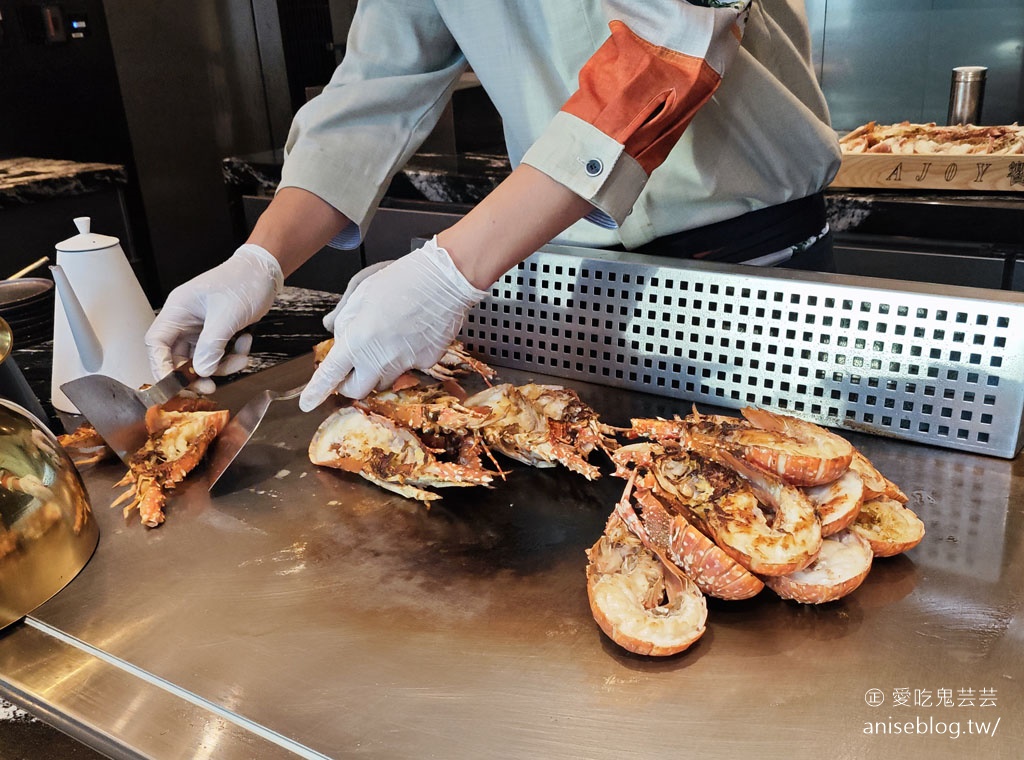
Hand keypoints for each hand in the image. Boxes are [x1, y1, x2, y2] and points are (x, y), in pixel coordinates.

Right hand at [145, 244, 283, 382]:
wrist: (265, 273)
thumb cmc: (243, 282)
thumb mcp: (227, 316)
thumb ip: (212, 346)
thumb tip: (201, 371)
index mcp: (178, 310)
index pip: (156, 343)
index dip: (160, 366)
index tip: (172, 385)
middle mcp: (185, 320)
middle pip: (178, 357)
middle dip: (196, 374)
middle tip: (210, 388)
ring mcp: (200, 328)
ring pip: (201, 360)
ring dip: (222, 366)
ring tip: (241, 357)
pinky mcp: (216, 333)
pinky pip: (218, 354)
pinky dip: (232, 356)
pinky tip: (246, 343)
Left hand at [299, 237, 487, 409]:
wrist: (445, 279)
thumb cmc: (402, 278)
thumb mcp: (361, 289)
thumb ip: (344, 315)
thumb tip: (333, 329)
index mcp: (358, 340)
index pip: (330, 374)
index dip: (316, 391)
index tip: (307, 402)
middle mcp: (380, 358)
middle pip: (357, 390)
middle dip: (350, 384)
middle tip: (352, 370)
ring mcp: (405, 363)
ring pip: (384, 381)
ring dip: (377, 371)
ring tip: (386, 343)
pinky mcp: (427, 362)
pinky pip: (410, 368)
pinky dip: (405, 357)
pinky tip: (411, 334)